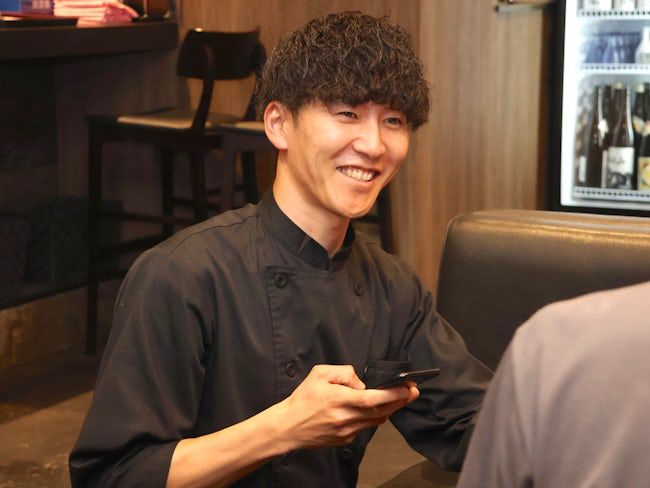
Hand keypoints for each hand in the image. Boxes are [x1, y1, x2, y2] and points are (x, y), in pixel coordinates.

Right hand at [272, 364, 418, 449]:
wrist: (288, 427)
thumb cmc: (303, 398)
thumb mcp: (320, 374)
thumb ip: (344, 373)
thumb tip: (361, 383)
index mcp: (339, 400)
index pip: (373, 398)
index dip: (393, 394)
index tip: (408, 388)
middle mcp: (346, 418)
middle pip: (381, 411)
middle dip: (400, 401)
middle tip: (414, 391)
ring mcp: (347, 432)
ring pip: (376, 421)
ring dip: (390, 409)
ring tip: (401, 398)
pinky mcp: (346, 440)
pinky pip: (365, 427)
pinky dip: (374, 417)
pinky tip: (377, 409)